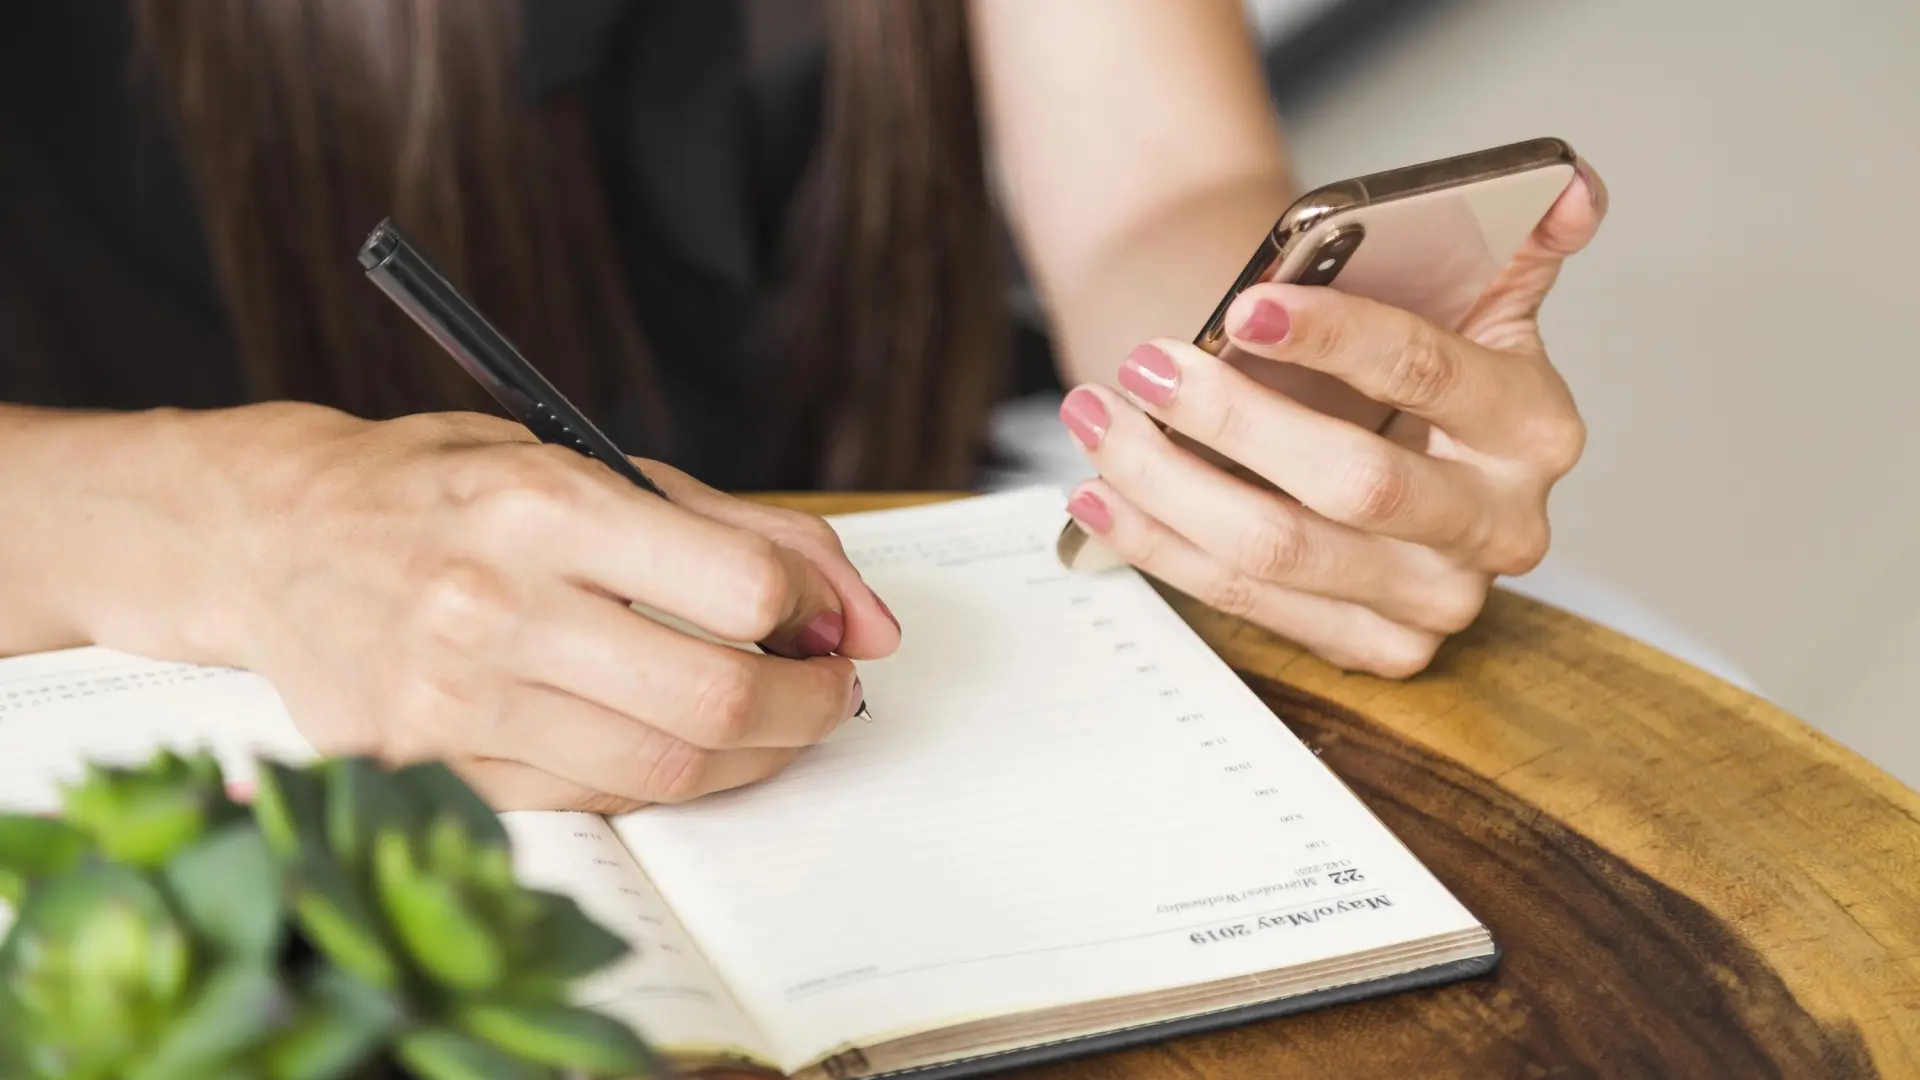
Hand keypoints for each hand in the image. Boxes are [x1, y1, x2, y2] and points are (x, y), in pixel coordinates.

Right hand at [216, 409, 899, 811]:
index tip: (822, 619)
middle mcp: (491, 605)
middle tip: (826, 690)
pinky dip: (662, 776)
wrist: (268, 537)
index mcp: (541, 505)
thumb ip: (745, 531)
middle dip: (807, 705)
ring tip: (764, 716)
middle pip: (714, 697)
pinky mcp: (428, 768)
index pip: (738, 584)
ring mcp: (452, 700)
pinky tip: (670, 737)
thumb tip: (868, 621)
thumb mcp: (591, 464)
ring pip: (664, 770)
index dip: (812, 610)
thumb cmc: (444, 490)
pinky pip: (593, 798)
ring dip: (752, 754)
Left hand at [1057, 160, 1607, 676]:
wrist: (1389, 451)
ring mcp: (1439, 598)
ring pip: (1282, 551)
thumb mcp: (1471, 296)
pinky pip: (1248, 603)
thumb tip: (1570, 187)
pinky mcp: (1380, 648)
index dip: (1334, 338)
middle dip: (1234, 419)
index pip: (1427, 373)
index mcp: (1533, 426)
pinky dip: (1162, 547)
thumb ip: (1512, 236)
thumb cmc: (1407, 368)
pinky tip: (1104, 498)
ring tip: (1098, 420)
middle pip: (1353, 481)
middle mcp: (1500, 525)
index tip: (1243, 306)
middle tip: (1145, 366)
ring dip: (1170, 486)